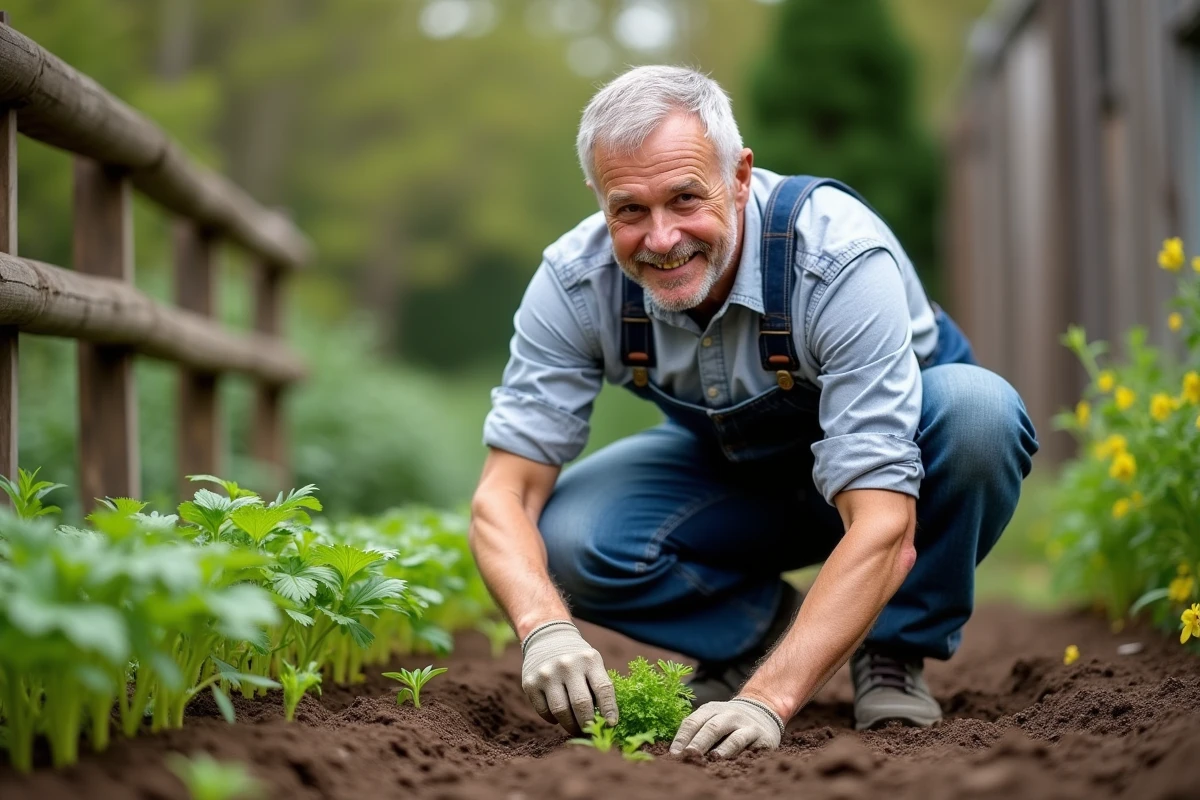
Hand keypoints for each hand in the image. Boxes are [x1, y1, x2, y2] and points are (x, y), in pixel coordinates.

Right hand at [520, 620, 617, 735]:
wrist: (547, 638)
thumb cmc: (577, 658)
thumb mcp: (592, 662)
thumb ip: (599, 687)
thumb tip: (607, 722)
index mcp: (589, 659)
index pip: (603, 689)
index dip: (609, 710)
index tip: (611, 725)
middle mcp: (567, 665)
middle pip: (581, 704)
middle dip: (588, 724)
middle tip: (591, 733)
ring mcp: (547, 673)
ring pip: (561, 712)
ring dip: (571, 726)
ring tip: (576, 729)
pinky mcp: (530, 683)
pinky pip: (544, 712)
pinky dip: (553, 720)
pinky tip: (559, 717)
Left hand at [669, 697, 784, 757]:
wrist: (763, 710)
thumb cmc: (729, 721)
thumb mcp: (712, 718)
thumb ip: (697, 731)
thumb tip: (676, 752)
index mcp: (710, 709)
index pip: (693, 721)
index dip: (682, 738)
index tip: (674, 754)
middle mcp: (728, 714)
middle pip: (711, 727)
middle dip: (698, 742)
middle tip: (688, 755)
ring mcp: (745, 723)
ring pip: (732, 735)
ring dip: (721, 748)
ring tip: (711, 758)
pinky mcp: (760, 735)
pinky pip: (748, 743)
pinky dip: (738, 752)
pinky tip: (730, 760)